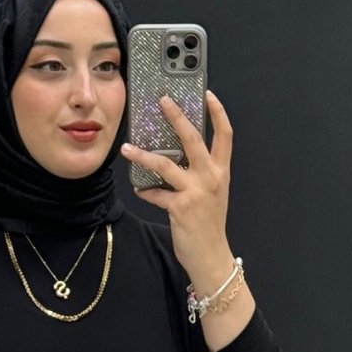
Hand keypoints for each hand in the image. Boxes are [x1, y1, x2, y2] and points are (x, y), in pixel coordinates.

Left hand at [120, 89, 233, 276]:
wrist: (211, 256)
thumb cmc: (209, 225)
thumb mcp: (213, 194)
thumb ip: (200, 174)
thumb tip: (177, 157)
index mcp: (220, 172)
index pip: (225, 136)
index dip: (218, 113)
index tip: (208, 95)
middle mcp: (210, 178)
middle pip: (193, 139)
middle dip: (177, 117)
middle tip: (163, 101)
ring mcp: (195, 192)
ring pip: (165, 164)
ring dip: (143, 155)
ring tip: (127, 149)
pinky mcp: (180, 207)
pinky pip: (156, 193)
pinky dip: (146, 191)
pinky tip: (139, 189)